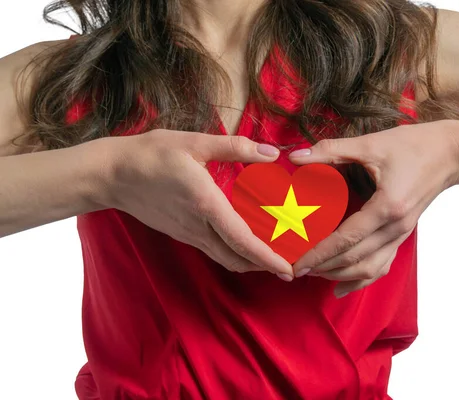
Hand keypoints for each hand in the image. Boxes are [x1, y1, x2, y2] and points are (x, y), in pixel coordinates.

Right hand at [104, 129, 293, 280]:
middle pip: (237, 258)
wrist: (112, 174)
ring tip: (272, 258)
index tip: (288, 269)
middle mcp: (198, 227)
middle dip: (265, 266)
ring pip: (224, 258)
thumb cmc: (151, 154)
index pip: (242, 240)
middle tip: (290, 266)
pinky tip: (244, 243)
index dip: (267, 258)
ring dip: (250, 262)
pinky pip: (213, 251)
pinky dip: (234, 254)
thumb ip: (235, 147)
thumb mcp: (194, 143)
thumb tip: (270, 153)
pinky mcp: (181, 233)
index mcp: (206, 205)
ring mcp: (188, 234)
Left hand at [289, 120, 458, 295]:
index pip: (347, 239)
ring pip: (370, 268)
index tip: (298, 263)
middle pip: (356, 259)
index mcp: (387, 207)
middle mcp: (396, 227)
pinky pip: (382, 265)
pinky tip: (342, 287)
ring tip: (315, 273)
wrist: (452, 153)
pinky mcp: (403, 235)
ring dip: (341, 275)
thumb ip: (331, 150)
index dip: (320, 253)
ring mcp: (402, 235)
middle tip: (297, 268)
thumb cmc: (414, 146)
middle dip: (324, 267)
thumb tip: (296, 156)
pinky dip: (361, 279)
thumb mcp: (370, 144)